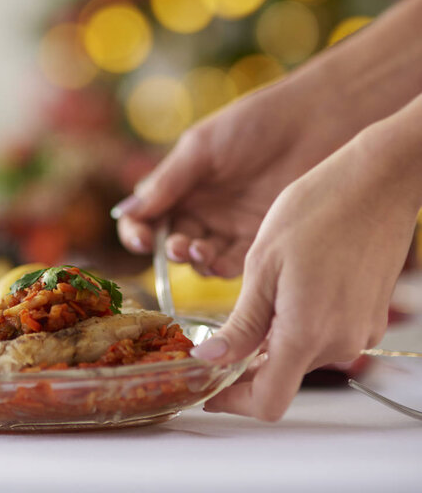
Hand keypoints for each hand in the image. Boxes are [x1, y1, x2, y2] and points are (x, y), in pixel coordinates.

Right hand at [114, 72, 347, 276]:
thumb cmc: (254, 123)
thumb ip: (166, 182)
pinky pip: (235, 263)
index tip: (141, 240)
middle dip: (169, 249)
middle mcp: (203, 208)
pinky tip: (220, 261)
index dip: (137, 231)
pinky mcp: (261, 238)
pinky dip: (222, 268)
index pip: (147, 216)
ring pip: (201, 257)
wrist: (317, 120)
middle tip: (179, 246)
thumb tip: (125, 212)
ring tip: (200, 251)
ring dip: (194, 260)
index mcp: (182, 184)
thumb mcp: (201, 147)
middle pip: (171, 241)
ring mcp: (231, 225)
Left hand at [193, 113, 421, 420]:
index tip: (207, 388)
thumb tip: (213, 359)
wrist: (377, 182)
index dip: (232, 401)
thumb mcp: (263, 266)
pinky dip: (296, 326)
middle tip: (215, 340)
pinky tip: (283, 293)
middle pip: (282, 377)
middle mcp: (339, 342)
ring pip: (301, 354)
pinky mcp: (367, 315)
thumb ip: (242, 323)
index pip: (266, 401)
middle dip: (246, 366)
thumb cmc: (316, 211)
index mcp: (306, 333)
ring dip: (271, 341)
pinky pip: (323, 334)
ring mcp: (359, 329)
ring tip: (251, 305)